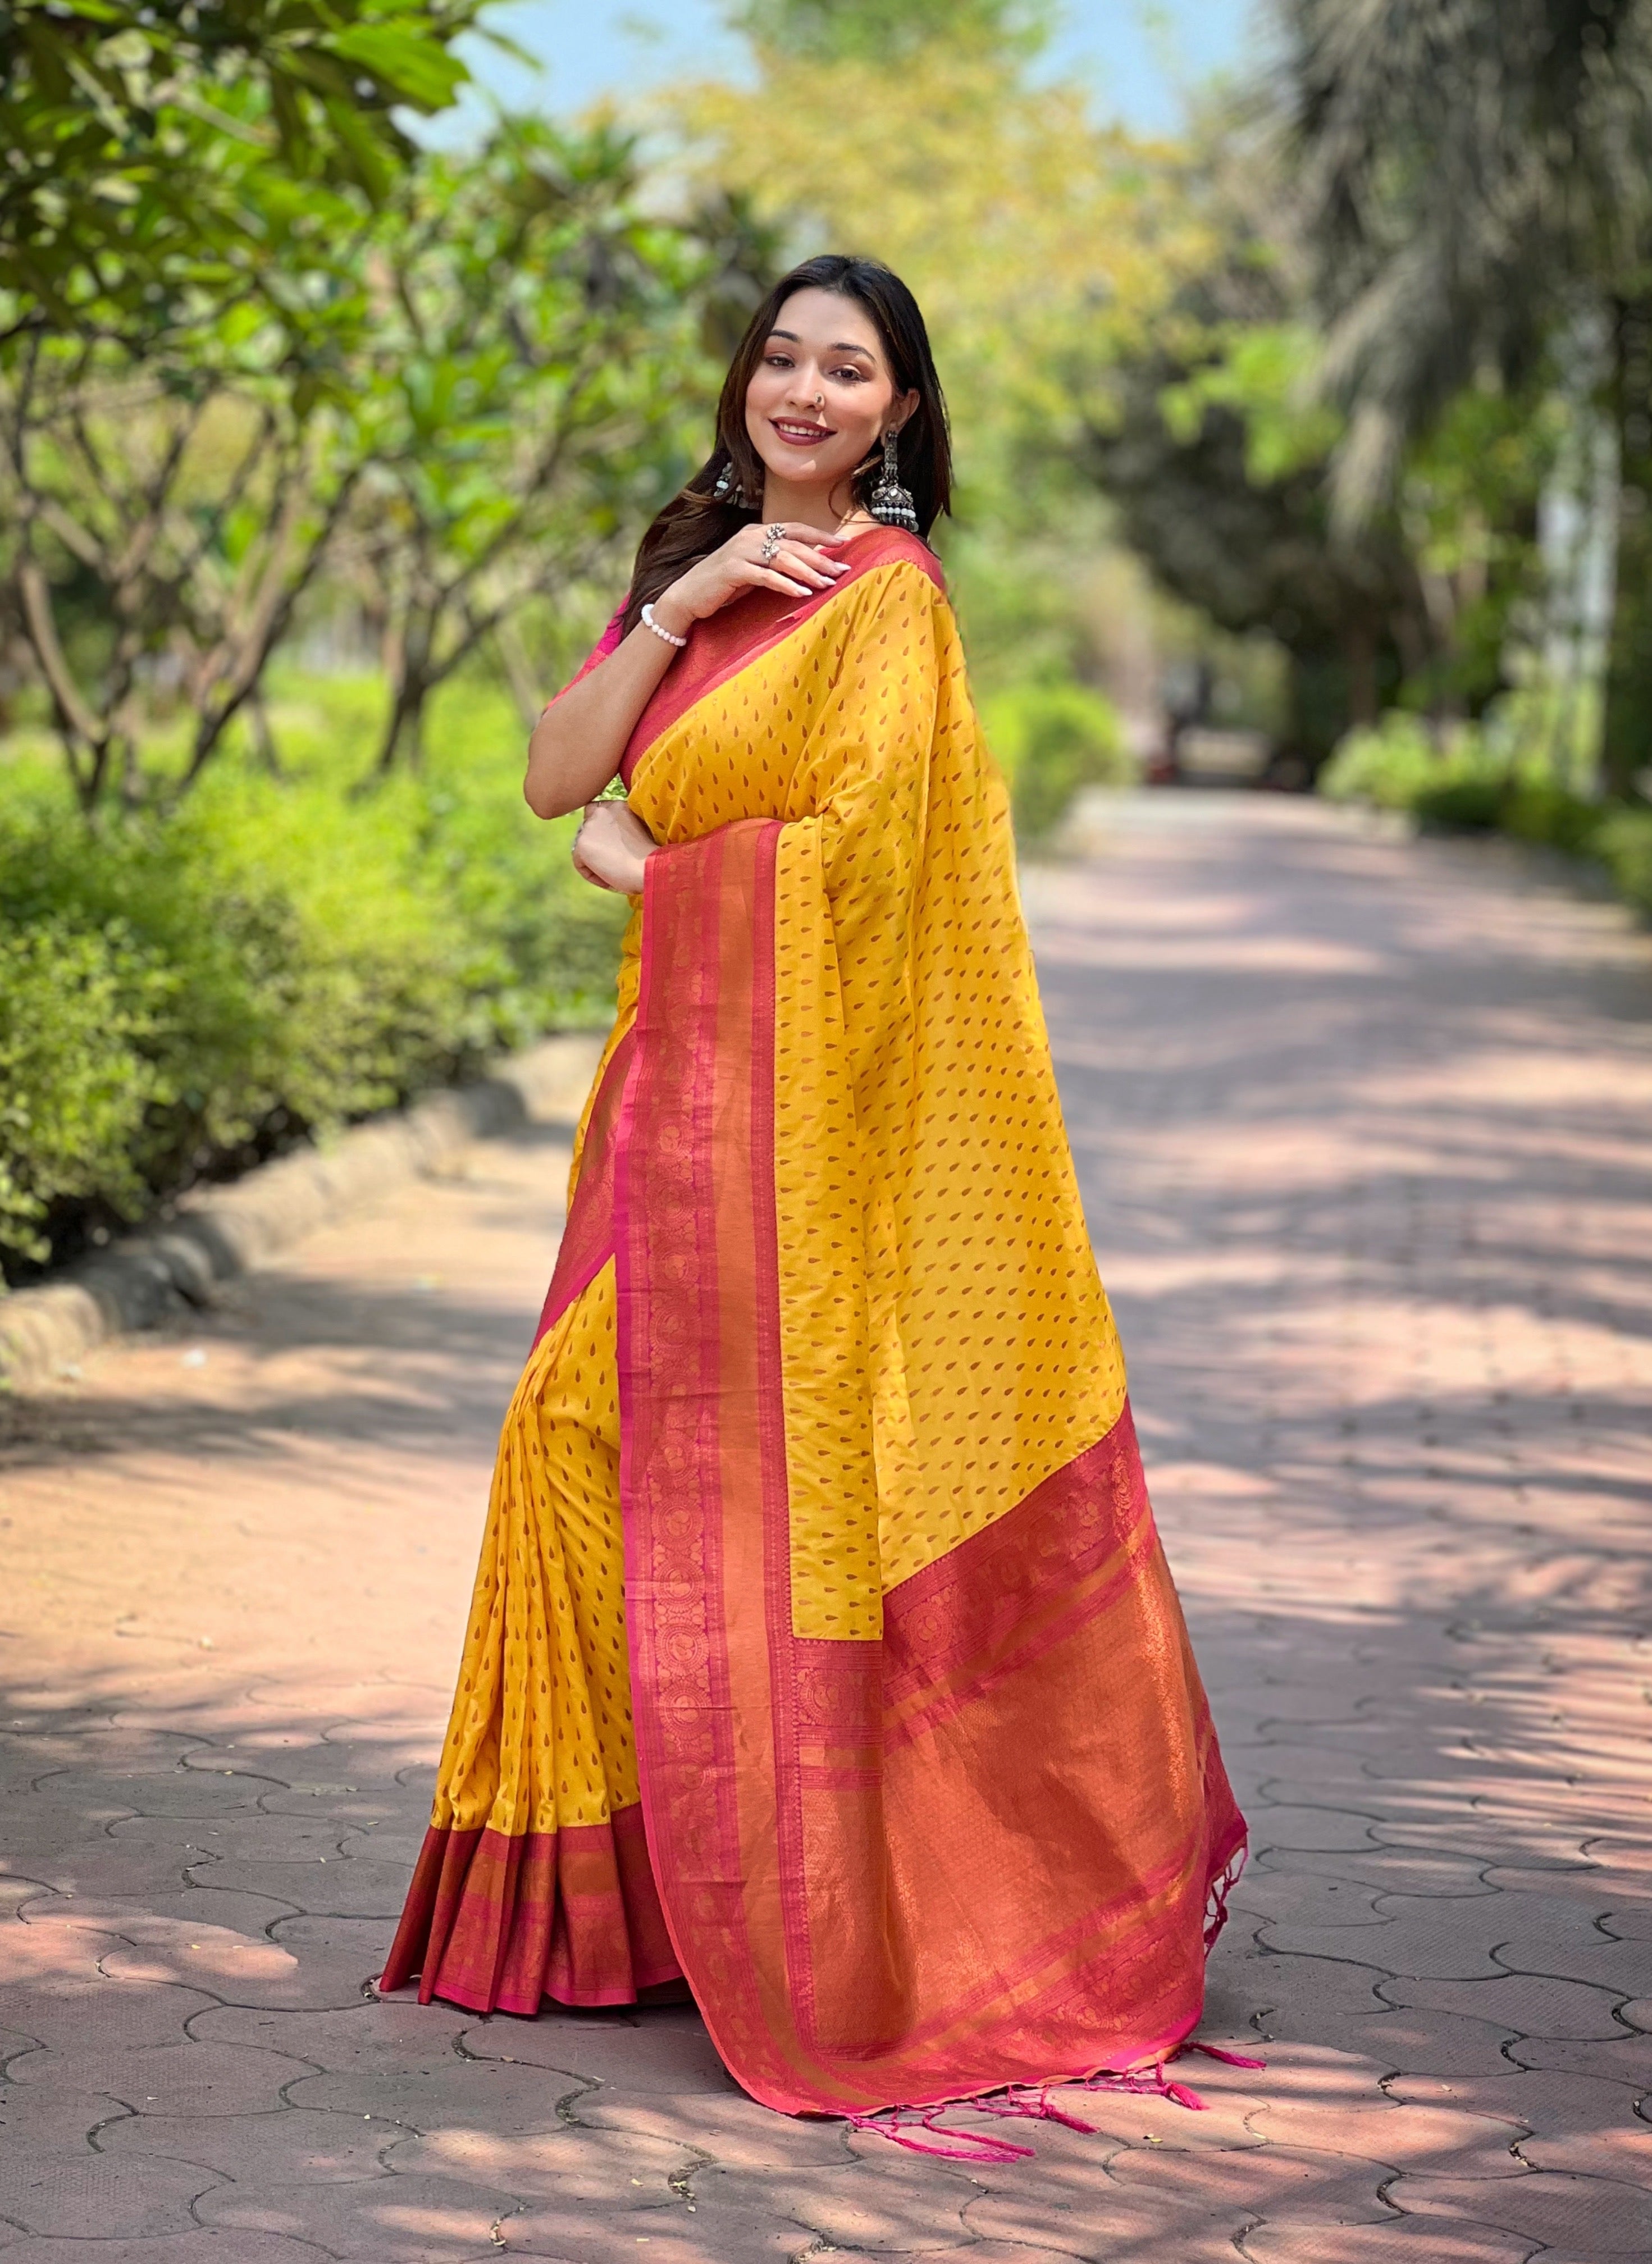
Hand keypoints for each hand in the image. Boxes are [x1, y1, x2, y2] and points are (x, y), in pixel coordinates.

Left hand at [572, 799, 656, 893]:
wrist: (649, 868)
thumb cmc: (651, 857)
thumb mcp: (638, 832)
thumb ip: (620, 828)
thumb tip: (607, 840)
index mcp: (616, 805)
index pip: (597, 813)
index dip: (601, 830)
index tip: (613, 846)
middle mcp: (601, 811)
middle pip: (587, 830)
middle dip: (596, 845)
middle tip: (612, 862)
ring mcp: (589, 826)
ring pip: (583, 848)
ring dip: (594, 861)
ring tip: (613, 873)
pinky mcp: (582, 844)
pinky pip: (580, 864)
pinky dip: (592, 875)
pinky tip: (609, 880)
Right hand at [655, 521, 850, 631]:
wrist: (688, 596)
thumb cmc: (724, 585)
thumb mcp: (754, 569)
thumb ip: (775, 562)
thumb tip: (807, 565)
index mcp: (757, 532)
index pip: (794, 529)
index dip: (820, 535)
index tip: (843, 543)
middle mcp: (750, 536)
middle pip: (793, 544)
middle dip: (821, 557)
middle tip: (841, 570)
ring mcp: (740, 551)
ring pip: (782, 558)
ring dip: (808, 571)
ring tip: (827, 583)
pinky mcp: (733, 570)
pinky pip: (766, 576)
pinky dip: (786, 584)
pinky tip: (802, 593)